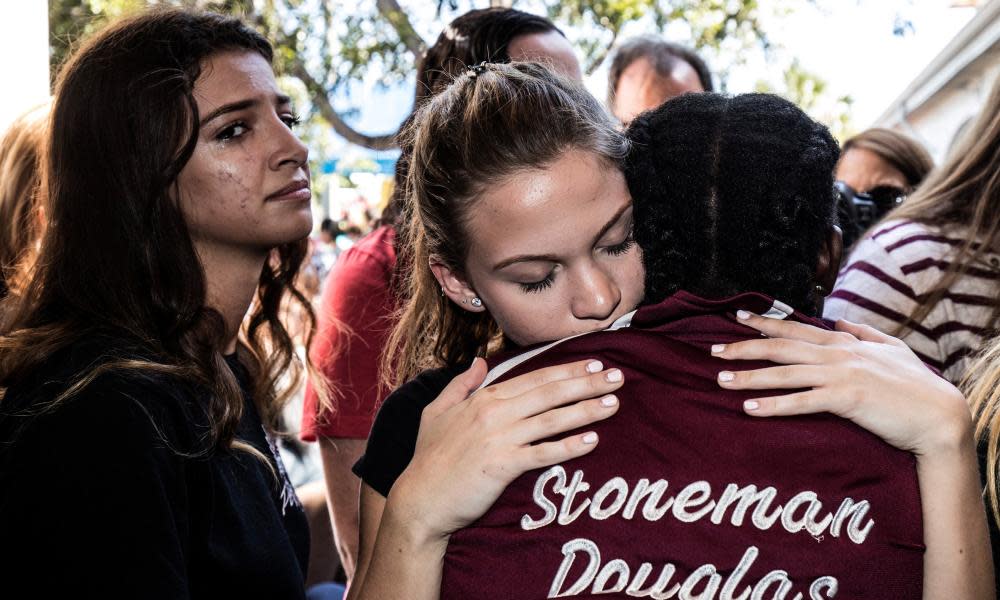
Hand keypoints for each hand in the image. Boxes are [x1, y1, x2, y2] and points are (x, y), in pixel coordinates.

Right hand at [389, 357, 622, 541]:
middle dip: (586, 383)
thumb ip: (460, 385)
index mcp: (483, 399)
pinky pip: (542, 454)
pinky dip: (568, 447)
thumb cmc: (427, 459)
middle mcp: (494, 413)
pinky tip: (592, 442)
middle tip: (618, 377)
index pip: (534, 379)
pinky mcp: (502, 467)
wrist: (418, 500)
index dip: (567, 370)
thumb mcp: (436, 412)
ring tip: (613, 404)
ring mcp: (499, 439)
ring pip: (551, 419)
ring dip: (585, 410)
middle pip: (549, 393)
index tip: (595, 364)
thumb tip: (478, 362)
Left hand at [712, 311, 971, 455]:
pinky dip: (774, 405)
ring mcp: (841, 375)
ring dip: (750, 376)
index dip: (764, 324)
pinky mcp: (846, 400)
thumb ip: (862, 333)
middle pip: (781, 348)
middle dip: (744, 347)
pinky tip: (751, 408)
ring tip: (721, 379)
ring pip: (785, 374)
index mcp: (845, 342)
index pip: (795, 329)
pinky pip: (802, 402)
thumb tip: (839, 321)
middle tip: (712, 349)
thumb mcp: (891, 348)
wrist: (939, 415)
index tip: (736, 319)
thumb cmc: (915, 385)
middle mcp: (838, 354)